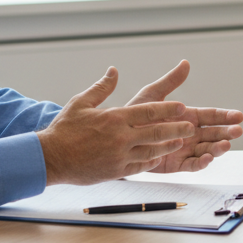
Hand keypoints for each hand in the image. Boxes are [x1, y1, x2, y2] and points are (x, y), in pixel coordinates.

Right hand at [38, 67, 197, 184]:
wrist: (51, 158)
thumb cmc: (65, 129)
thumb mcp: (81, 102)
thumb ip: (102, 87)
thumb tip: (114, 71)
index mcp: (115, 118)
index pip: (149, 112)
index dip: (168, 109)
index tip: (182, 107)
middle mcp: (121, 138)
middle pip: (156, 133)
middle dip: (176, 129)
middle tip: (191, 127)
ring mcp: (120, 157)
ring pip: (152, 152)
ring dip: (167, 147)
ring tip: (179, 142)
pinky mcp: (116, 172)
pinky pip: (140, 167)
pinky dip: (151, 162)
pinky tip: (158, 158)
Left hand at [126, 60, 242, 172]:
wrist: (117, 137)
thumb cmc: (134, 115)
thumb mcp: (152, 95)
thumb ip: (170, 82)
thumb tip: (185, 63)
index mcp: (187, 117)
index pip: (211, 116)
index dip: (225, 116)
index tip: (238, 116)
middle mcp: (188, 134)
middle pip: (213, 134)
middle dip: (226, 132)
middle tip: (237, 131)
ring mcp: (184, 149)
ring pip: (206, 149)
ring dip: (217, 148)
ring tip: (225, 145)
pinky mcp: (175, 164)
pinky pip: (191, 165)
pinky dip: (201, 163)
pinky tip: (207, 158)